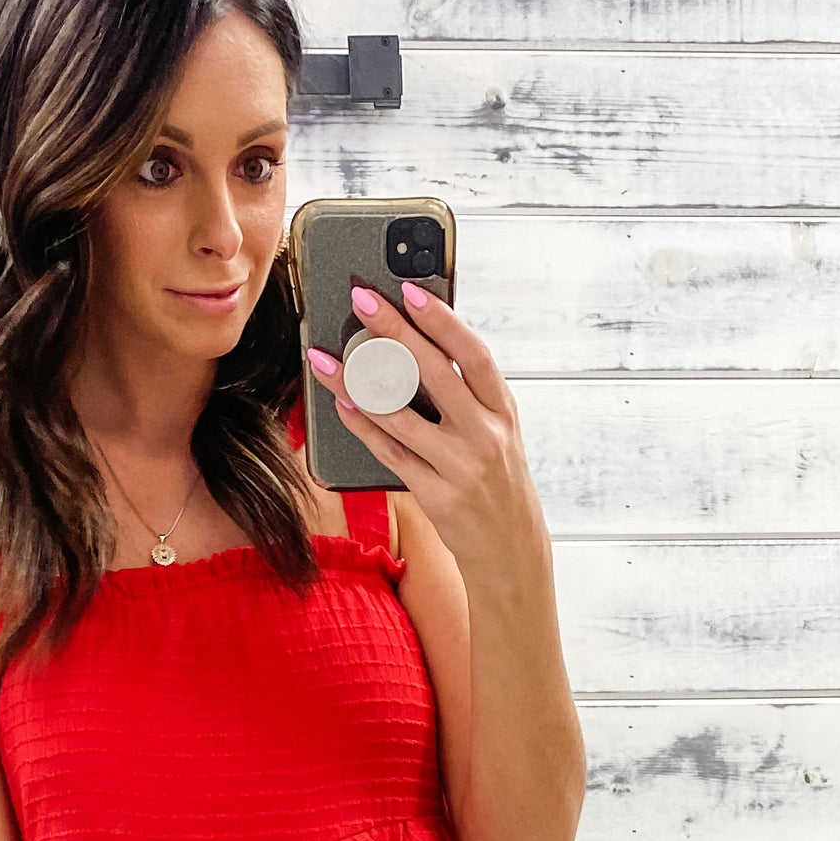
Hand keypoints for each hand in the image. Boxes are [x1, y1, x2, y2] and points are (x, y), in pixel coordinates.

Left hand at [305, 280, 546, 582]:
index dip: (442, 319)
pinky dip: (363, 426)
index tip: (410, 290)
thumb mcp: (498, 432)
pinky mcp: (436, 496)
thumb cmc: (497, 482)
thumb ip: (467, 395)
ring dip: (359, 382)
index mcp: (502, 411)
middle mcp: (485, 435)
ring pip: (402, 415)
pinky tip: (341, 404)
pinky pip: (390, 454)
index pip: (474, 354)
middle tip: (361, 301)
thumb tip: (418, 346)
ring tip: (327, 358)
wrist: (512, 550)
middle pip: (435, 373)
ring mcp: (460, 467)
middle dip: (394, 331)